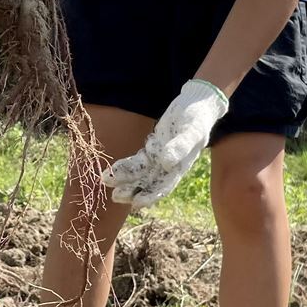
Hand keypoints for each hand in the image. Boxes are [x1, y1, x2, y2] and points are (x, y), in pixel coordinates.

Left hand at [102, 80, 228, 208]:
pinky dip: (126, 165)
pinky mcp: (155, 146)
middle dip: (132, 190)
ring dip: (125, 178)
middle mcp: (170, 166)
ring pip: (141, 172)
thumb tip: (166, 163)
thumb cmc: (198, 117)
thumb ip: (180, 146)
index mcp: (180, 166)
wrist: (199, 103)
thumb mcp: (192, 130)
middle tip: (115, 196)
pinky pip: (138, 160)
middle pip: (149, 183)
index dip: (150, 196)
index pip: (164, 186)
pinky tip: (113, 169)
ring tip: (107, 180)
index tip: (135, 203)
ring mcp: (161, 157)